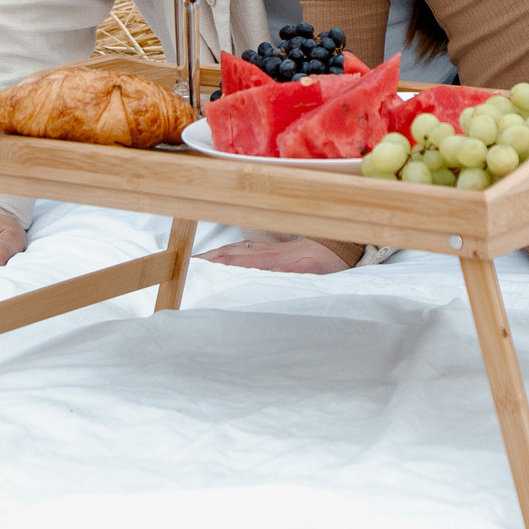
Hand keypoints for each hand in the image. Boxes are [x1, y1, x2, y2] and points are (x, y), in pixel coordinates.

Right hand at [196, 236, 354, 273]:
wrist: (341, 247)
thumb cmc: (328, 263)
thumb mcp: (312, 275)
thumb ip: (291, 277)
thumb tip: (269, 281)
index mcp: (274, 261)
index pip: (238, 262)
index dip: (216, 266)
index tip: (198, 270)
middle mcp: (268, 253)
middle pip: (230, 254)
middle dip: (207, 260)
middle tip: (187, 267)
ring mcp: (270, 249)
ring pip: (236, 249)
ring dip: (215, 255)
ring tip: (197, 262)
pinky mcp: (274, 249)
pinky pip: (246, 248)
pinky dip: (230, 251)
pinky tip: (225, 255)